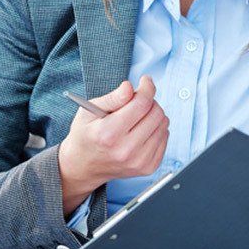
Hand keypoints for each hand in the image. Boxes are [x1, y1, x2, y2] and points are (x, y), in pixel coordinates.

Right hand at [58, 77, 168, 215]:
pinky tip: (142, 131)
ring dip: (153, 114)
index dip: (147, 88)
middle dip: (149, 101)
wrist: (84, 166)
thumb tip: (129, 87)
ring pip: (163, 124)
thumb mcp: (88, 112)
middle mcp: (126, 150)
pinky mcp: (149, 167)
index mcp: (109, 134)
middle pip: (156, 113)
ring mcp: (139, 161)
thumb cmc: (86, 135)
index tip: (146, 81)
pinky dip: (156, 129)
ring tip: (137, 117)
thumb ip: (112, 98)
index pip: (141, 104)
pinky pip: (165, 137)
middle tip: (137, 101)